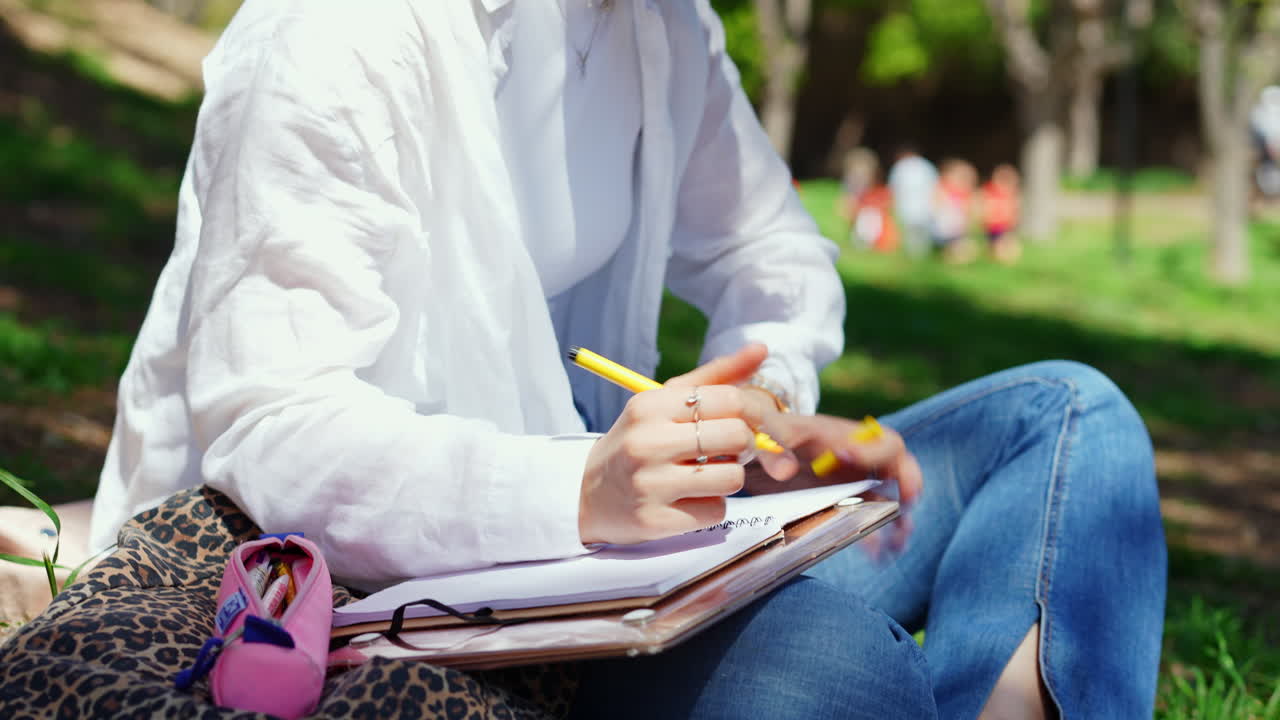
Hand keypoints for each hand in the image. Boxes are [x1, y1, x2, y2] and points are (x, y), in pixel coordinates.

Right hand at [578, 345, 775, 544]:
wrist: (586, 494)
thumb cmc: (639, 442)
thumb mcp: (665, 403)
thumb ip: (715, 377)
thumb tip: (762, 348)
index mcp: (650, 406)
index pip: (728, 399)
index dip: (753, 412)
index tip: (749, 422)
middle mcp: (647, 442)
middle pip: (737, 437)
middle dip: (746, 446)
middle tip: (730, 451)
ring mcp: (649, 484)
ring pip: (733, 478)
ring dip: (729, 478)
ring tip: (706, 475)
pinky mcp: (655, 521)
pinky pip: (716, 512)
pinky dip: (711, 507)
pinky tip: (688, 501)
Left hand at [744, 413, 922, 547]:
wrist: (768, 449)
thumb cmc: (776, 435)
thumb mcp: (771, 431)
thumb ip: (776, 442)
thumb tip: (786, 471)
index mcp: (848, 436)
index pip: (880, 440)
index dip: (873, 453)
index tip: (853, 462)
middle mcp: (862, 459)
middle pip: (901, 465)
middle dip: (909, 481)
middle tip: (908, 500)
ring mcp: (859, 482)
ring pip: (893, 498)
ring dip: (900, 519)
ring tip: (896, 541)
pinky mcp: (850, 503)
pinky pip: (873, 520)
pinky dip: (879, 538)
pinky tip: (876, 555)